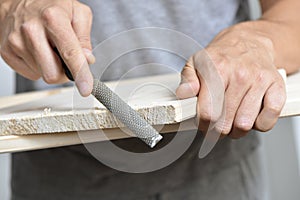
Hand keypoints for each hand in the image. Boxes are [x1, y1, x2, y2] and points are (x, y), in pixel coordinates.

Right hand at [0, 0, 94, 95]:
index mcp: (53, 18)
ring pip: (42, 75)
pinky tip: (38, 51)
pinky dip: (38, 66)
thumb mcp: (77, 12)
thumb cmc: (49, 6)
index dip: (80, 74)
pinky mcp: (6, 52)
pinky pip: (30, 74)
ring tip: (49, 48)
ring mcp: (16, 42)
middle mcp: (31, 30)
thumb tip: (87, 60)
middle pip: (52, 74)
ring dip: (51, 67)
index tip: (85, 89)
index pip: (70, 54)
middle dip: (64, 73)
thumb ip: (85, 37)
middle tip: (66, 60)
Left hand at [176, 22, 285, 138]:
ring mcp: (259, 81)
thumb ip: (187, 80)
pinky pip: (268, 120)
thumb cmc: (221, 57)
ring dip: (236, 130)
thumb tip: (183, 93)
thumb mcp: (196, 63)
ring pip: (244, 125)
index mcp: (217, 69)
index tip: (203, 123)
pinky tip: (251, 116)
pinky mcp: (276, 87)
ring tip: (232, 120)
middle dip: (218, 129)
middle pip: (225, 123)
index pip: (208, 113)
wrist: (249, 42)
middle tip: (217, 122)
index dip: (203, 124)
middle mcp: (239, 75)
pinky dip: (259, 125)